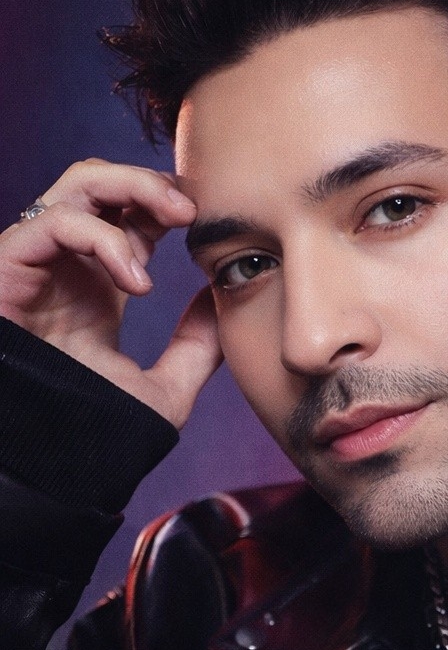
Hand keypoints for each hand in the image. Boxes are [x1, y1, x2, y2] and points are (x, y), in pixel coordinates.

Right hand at [0, 159, 221, 428]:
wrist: (44, 467)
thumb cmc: (93, 433)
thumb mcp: (164, 389)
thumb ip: (197, 348)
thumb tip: (224, 300)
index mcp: (101, 282)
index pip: (132, 213)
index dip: (169, 203)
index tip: (210, 222)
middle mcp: (68, 265)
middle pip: (102, 182)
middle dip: (152, 182)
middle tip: (194, 211)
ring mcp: (36, 264)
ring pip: (76, 185)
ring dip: (132, 188)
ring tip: (176, 222)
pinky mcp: (6, 269)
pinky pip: (53, 224)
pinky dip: (104, 239)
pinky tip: (139, 282)